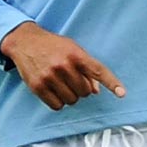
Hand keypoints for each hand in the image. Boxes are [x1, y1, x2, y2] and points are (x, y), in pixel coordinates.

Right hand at [0, 22, 125, 110]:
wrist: (24, 41)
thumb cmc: (52, 46)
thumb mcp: (72, 49)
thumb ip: (87, 68)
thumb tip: (96, 91)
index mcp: (76, 54)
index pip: (98, 71)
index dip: (111, 83)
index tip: (122, 94)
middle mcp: (63, 65)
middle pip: (85, 92)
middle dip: (81, 89)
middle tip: (72, 79)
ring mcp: (50, 77)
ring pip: (72, 100)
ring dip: (70, 96)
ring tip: (61, 83)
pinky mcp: (38, 87)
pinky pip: (57, 106)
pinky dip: (58, 102)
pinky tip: (53, 91)